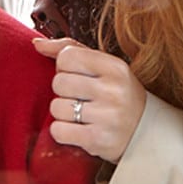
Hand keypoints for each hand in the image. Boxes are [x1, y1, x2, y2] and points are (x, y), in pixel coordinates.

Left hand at [33, 37, 145, 163]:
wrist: (146, 133)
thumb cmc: (118, 94)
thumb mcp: (104, 67)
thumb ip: (72, 50)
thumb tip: (37, 43)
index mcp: (115, 67)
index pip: (67, 56)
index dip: (64, 67)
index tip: (77, 76)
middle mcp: (113, 90)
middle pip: (59, 82)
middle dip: (63, 91)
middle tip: (79, 98)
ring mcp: (107, 116)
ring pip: (56, 107)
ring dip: (62, 113)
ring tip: (80, 115)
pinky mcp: (97, 140)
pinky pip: (58, 131)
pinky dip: (62, 131)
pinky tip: (78, 130)